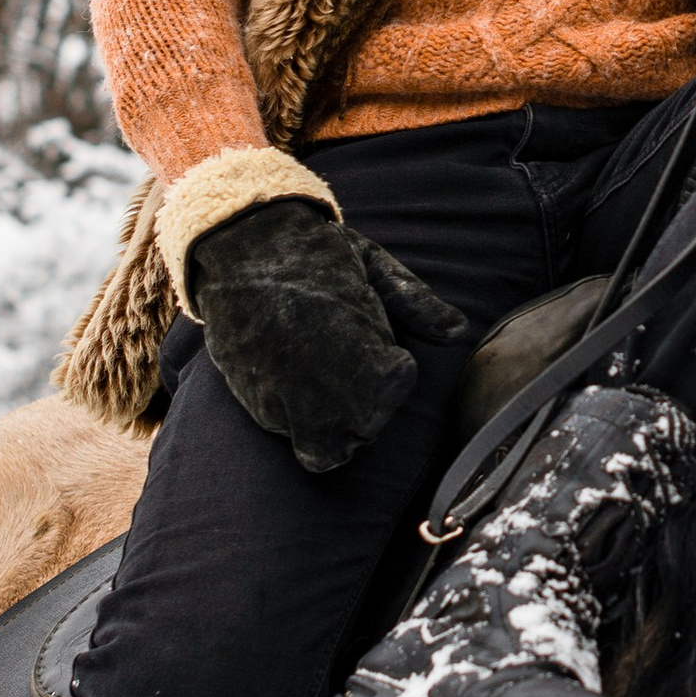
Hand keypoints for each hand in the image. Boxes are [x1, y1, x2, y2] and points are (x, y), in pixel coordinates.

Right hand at [186, 199, 469, 474]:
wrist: (238, 249)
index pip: (392, 387)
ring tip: (329, 381)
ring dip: (336, 425)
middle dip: (369, 410)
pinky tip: (298, 379)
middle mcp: (313, 374)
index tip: (388, 350)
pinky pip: (288, 432)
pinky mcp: (254, 402)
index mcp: (349, 335)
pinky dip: (300, 418)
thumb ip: (415, 302)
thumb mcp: (371, 265)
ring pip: (323, 447)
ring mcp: (280, 392)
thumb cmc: (315, 256)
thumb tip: (457, 331)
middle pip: (362, 429)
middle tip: (357, 371)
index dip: (395, 371)